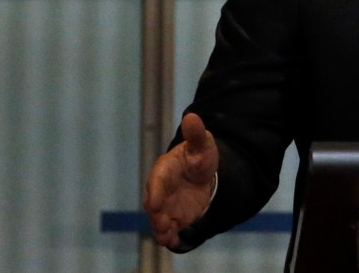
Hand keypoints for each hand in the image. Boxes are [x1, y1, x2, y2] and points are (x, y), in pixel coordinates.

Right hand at [143, 113, 218, 249]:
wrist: (203, 173)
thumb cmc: (199, 155)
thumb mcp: (202, 144)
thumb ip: (196, 134)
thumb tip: (192, 116)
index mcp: (164, 169)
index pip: (156, 181)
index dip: (155, 192)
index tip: (154, 204)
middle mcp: (161, 190)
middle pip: (154, 204)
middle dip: (157, 214)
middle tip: (161, 223)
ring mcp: (166, 205)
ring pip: (159, 219)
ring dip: (161, 228)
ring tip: (167, 236)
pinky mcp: (173, 217)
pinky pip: (168, 229)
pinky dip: (169, 236)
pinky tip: (174, 241)